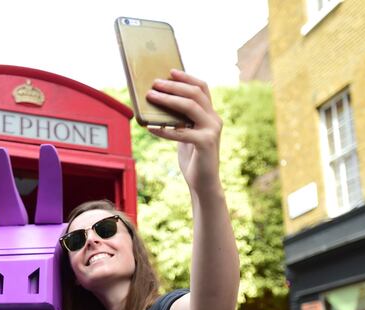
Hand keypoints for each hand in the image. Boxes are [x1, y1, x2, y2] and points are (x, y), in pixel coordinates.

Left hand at [145, 70, 222, 192]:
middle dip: (173, 86)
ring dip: (168, 100)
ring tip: (151, 97)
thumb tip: (161, 105)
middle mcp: (214, 119)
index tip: (170, 71)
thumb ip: (180, 120)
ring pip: (190, 107)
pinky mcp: (205, 143)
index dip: (187, 77)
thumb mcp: (186, 134)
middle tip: (154, 83)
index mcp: (210, 115)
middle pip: (195, 93)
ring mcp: (211, 130)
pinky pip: (181, 132)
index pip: (202, 88)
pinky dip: (164, 129)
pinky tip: (150, 128)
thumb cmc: (192, 158)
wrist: (204, 183)